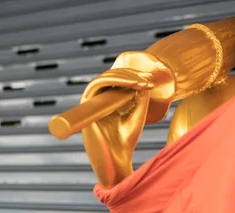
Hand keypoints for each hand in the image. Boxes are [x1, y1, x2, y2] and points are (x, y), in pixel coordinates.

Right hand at [80, 52, 173, 186]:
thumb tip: (142, 79)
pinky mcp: (86, 107)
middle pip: (108, 77)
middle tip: (146, 79)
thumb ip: (139, 97)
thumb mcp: (137, 114)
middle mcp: (95, 102)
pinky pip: (96, 85)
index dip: (130, 76)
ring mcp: (89, 104)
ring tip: (142, 82)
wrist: (117, 161)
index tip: (148, 80)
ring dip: (124, 76)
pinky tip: (134, 85)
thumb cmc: (126, 141)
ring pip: (102, 79)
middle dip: (129, 74)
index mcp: (105, 103)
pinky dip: (115, 80)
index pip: (114, 81)